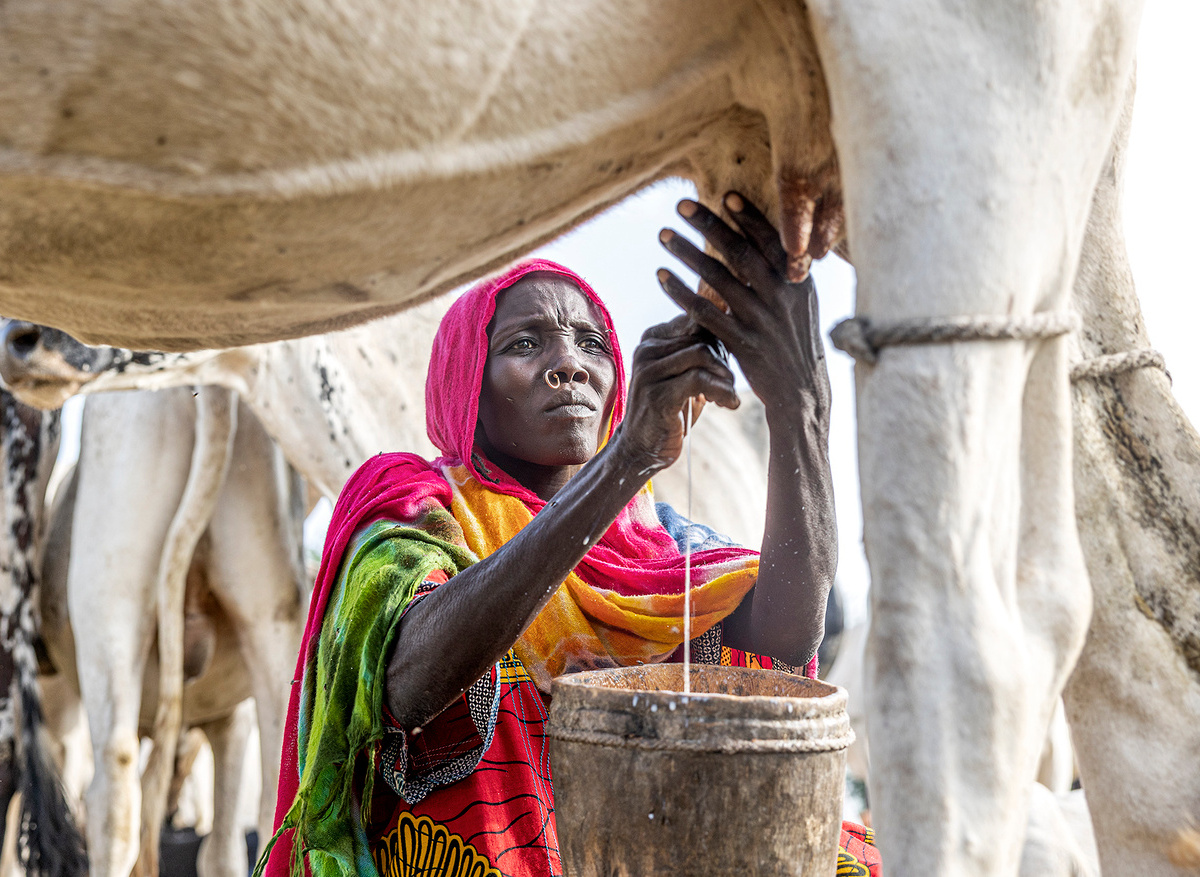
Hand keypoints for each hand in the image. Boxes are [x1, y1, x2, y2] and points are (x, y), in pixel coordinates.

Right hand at [614, 314, 738, 472]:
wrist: (640, 449)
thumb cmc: (670, 410)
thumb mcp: (683, 376)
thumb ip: (699, 353)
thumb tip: (733, 326)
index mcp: (652, 338)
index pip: (696, 319)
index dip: (720, 340)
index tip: (724, 365)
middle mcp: (646, 349)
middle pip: (703, 336)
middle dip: (724, 360)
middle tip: (729, 383)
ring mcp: (649, 372)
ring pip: (703, 354)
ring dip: (725, 376)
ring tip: (729, 395)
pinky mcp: (657, 395)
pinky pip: (700, 380)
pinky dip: (722, 391)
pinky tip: (729, 404)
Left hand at [656, 193, 830, 427]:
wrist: (801, 392)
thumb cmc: (795, 340)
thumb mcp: (801, 302)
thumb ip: (783, 272)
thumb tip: (762, 236)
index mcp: (799, 281)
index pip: (772, 240)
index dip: (748, 217)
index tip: (724, 195)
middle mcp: (782, 296)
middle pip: (740, 252)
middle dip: (709, 225)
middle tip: (681, 204)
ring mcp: (761, 320)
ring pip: (717, 279)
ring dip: (687, 253)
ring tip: (663, 234)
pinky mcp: (741, 343)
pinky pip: (705, 312)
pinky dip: (681, 292)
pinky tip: (661, 277)